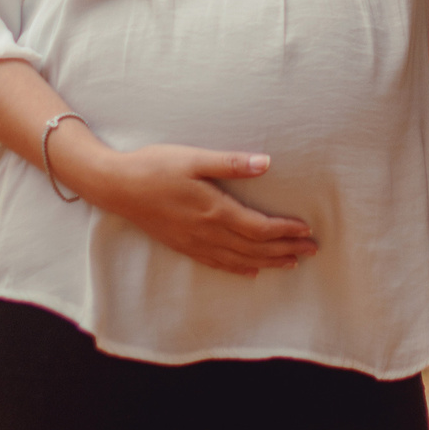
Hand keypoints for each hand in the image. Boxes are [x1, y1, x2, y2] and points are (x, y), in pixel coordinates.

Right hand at [54, 133, 317, 276]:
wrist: (116, 186)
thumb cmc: (155, 166)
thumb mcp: (194, 158)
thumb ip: (231, 163)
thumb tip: (266, 163)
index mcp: (213, 209)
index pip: (258, 227)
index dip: (285, 231)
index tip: (307, 231)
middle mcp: (206, 231)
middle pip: (254, 247)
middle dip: (285, 250)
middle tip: (312, 251)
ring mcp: (193, 242)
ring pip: (238, 259)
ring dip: (267, 262)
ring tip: (291, 263)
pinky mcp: (182, 245)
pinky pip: (216, 262)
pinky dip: (237, 268)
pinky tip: (250, 271)